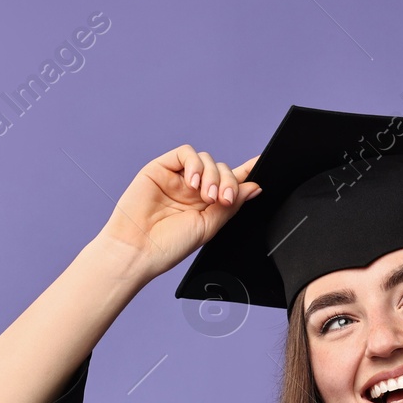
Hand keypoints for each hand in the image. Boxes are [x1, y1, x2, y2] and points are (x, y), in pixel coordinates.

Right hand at [97, 144, 260, 278]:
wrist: (139, 249)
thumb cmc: (169, 245)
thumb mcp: (209, 227)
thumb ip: (231, 205)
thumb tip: (253, 188)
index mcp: (207, 205)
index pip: (231, 183)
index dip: (247, 172)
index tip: (263, 163)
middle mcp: (193, 190)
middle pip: (222, 171)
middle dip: (228, 183)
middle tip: (222, 200)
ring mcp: (178, 178)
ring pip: (207, 161)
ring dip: (212, 176)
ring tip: (206, 196)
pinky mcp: (161, 168)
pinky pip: (186, 153)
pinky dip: (194, 165)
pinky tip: (192, 183)